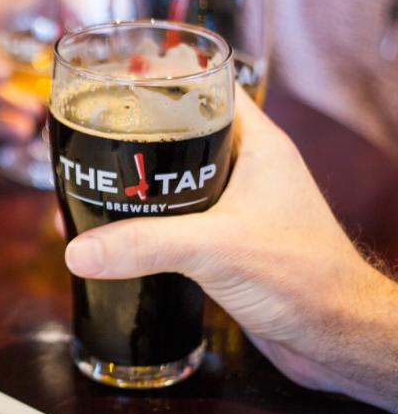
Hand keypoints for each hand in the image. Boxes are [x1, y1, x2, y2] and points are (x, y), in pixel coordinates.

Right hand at [64, 88, 397, 413]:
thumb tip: (80, 249)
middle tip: (90, 137)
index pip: (207, 86)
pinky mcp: (224, 242)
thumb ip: (146, 245)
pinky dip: (147, 220)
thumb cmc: (305, 279)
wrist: (334, 337)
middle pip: (181, 133)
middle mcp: (244, 169)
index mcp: (256, 145)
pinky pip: (177, 218)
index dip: (163, 76)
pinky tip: (118, 231)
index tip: (117, 81)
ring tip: (92, 183)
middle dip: (136, 135)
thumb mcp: (216, 249)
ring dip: (138, 183)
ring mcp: (235, 206)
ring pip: (175, 179)